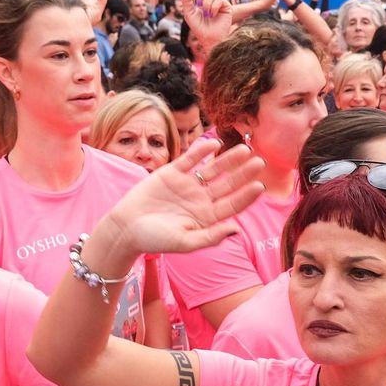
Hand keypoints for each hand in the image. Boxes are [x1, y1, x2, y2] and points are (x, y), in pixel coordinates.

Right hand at [96, 138, 265, 261]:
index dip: (246, 195)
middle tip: (259, 162)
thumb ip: (211, 237)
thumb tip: (236, 230)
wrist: (126, 228)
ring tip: (244, 150)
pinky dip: (201, 151)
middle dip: (243, 173)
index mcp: (207, 217)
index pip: (233, 204)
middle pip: (227, 184)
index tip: (259, 185)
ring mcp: (187, 185)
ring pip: (213, 169)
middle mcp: (201, 200)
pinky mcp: (172, 173)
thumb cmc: (155, 240)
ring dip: (228, 160)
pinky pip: (190, 160)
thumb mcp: (186, 242)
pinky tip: (214, 144)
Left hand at [180, 0, 233, 47]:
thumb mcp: (188, 14)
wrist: (209, 38)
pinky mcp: (226, 5)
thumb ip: (186, 0)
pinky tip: (213, 15)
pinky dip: (212, 7)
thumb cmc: (199, 28)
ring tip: (207, 14)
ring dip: (206, 5)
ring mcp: (219, 1)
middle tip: (199, 6)